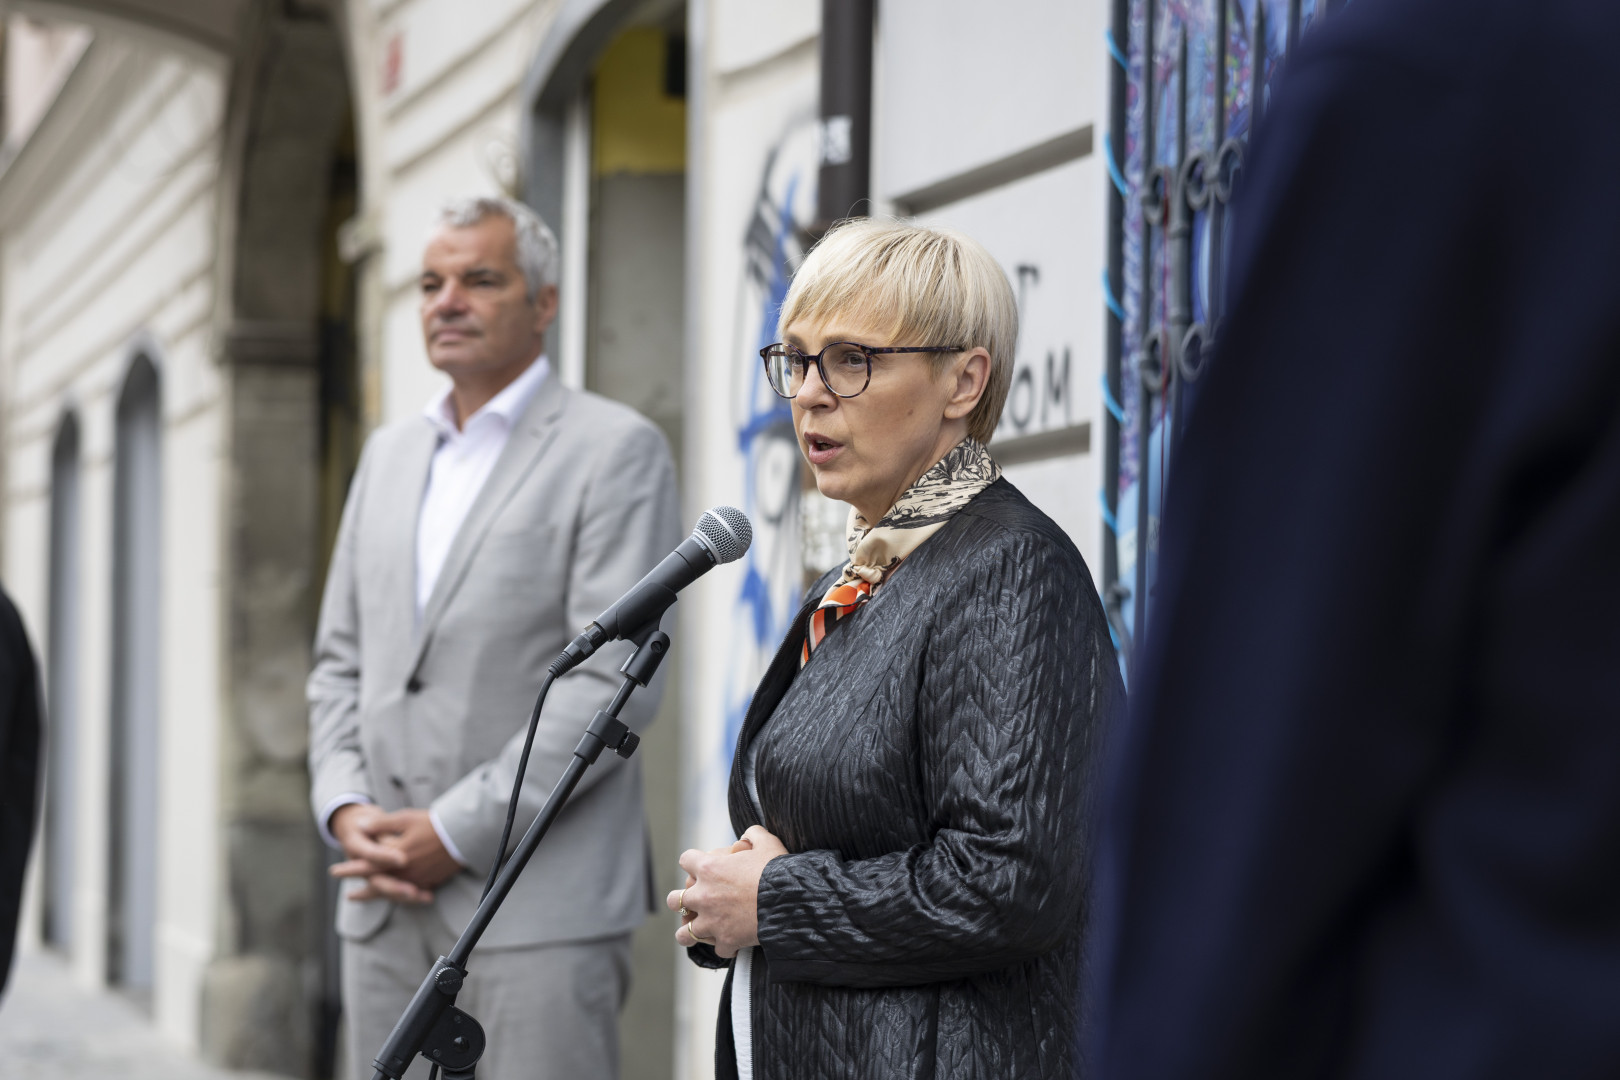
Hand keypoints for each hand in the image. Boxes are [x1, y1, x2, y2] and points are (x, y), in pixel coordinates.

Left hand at [329, 805, 461, 902]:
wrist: (463, 835)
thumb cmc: (434, 824)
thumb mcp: (405, 818)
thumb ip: (382, 824)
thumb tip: (361, 827)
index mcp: (396, 857)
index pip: (367, 866)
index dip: (350, 869)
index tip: (334, 872)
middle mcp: (406, 873)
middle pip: (379, 886)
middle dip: (364, 891)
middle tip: (349, 896)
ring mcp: (418, 880)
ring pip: (394, 892)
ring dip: (379, 895)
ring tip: (368, 899)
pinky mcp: (430, 881)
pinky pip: (411, 893)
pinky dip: (401, 895)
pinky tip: (397, 896)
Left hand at [665, 825, 787, 957]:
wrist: (791, 901)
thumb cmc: (778, 870)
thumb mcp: (767, 843)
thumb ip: (753, 835)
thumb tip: (749, 834)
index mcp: (709, 868)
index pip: (685, 860)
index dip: (692, 861)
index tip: (699, 867)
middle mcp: (703, 896)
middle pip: (674, 900)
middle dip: (681, 900)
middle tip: (693, 901)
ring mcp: (711, 921)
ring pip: (684, 933)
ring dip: (690, 932)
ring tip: (698, 931)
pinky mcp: (725, 941)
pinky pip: (717, 948)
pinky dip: (725, 946)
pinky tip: (732, 942)